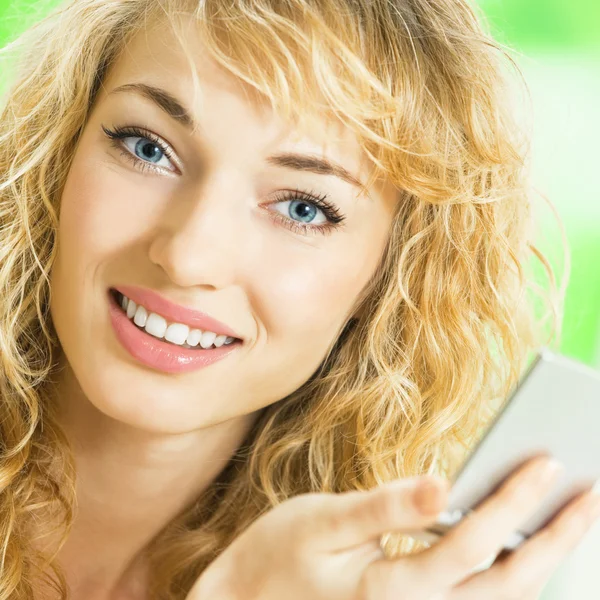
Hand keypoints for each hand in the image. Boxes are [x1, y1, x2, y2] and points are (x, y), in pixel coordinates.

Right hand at [186, 456, 599, 599]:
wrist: (250, 599)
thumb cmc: (282, 553)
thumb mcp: (324, 521)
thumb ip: (386, 509)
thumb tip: (443, 484)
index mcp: (393, 589)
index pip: (473, 541)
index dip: (513, 501)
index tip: (547, 461)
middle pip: (508, 583)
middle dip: (555, 539)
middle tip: (591, 492)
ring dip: (543, 559)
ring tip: (572, 517)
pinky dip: (512, 573)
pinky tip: (523, 543)